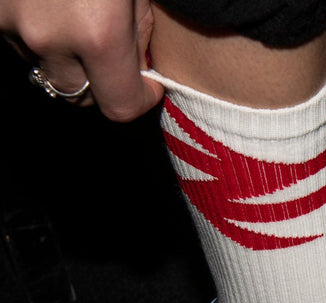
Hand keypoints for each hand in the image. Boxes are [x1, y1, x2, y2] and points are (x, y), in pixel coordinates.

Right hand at [0, 0, 162, 120]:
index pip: (121, 107)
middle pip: (81, 96)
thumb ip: (139, 32)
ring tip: (78, 19)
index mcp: (97, 34)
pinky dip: (40, 35)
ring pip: (49, 71)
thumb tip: (138, 66)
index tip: (149, 84)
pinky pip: (22, 44)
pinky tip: (51, 6)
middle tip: (115, 52)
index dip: (142, 99)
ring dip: (68, 59)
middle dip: (103, 84)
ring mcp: (11, 25)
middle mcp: (49, 39)